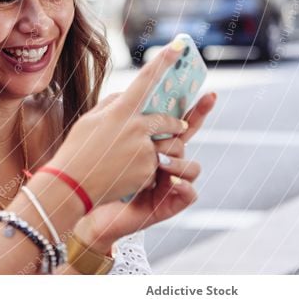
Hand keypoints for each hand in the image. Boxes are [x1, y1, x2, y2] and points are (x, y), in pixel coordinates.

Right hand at [47, 42, 190, 205]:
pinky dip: (148, 170)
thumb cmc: (77, 150)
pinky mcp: (149, 172)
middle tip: (176, 127)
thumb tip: (126, 95)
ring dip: (162, 150)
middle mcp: (136, 129)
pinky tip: (127, 174)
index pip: (146, 80)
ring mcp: (144, 151)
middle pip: (168, 120)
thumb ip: (111, 105)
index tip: (178, 46)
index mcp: (120, 112)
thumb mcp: (90, 121)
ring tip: (141, 158)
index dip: (163, 61)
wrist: (73, 185)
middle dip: (175, 124)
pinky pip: (158, 167)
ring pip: (167, 146)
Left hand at [73, 92, 216, 252]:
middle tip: (175, 126)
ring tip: (160, 161)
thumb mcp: (109, 143)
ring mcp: (171, 182)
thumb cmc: (99, 175)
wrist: (88, 205)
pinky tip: (170, 180)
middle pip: (188, 141)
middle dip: (191, 128)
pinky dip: (182, 185)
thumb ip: (120, 122)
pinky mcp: (170, 204)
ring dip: (178, 161)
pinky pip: (190, 193)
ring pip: (192, 165)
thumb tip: (125, 92)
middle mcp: (168, 162)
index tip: (209, 93)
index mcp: (155, 145)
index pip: (178, 123)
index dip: (196, 109)